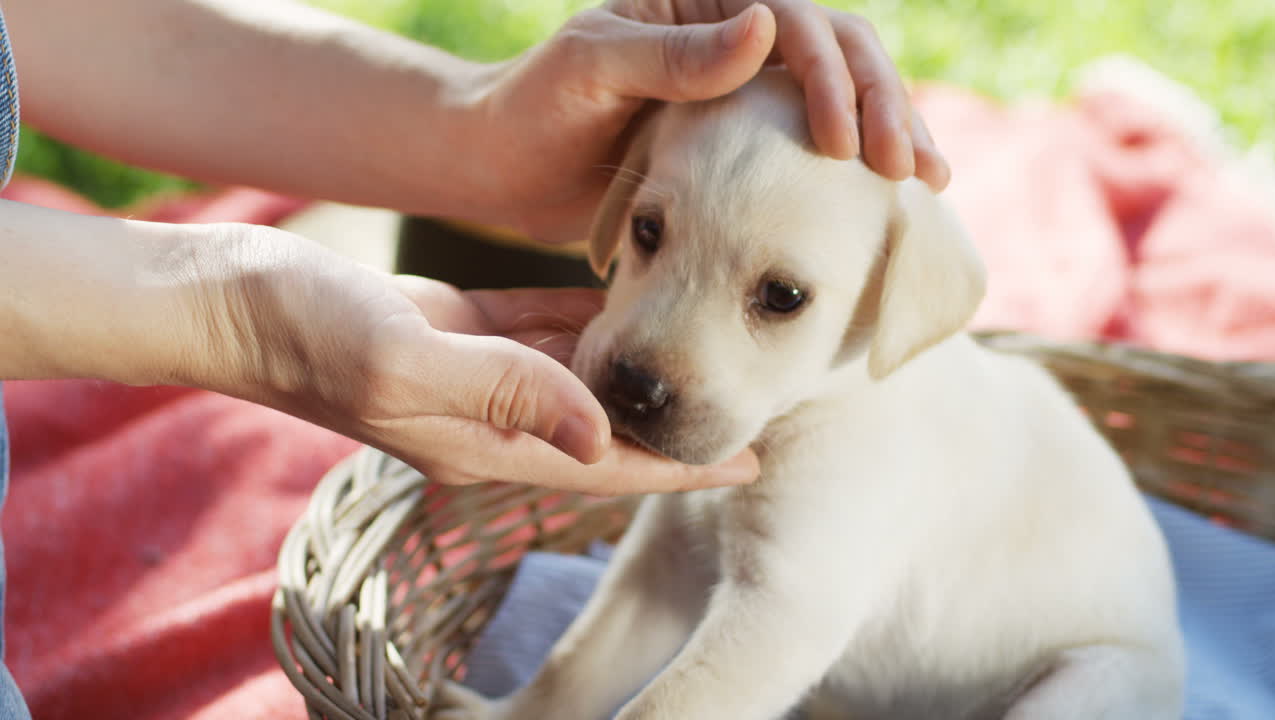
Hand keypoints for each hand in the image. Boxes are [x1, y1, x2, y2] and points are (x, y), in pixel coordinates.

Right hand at [190, 225, 757, 493]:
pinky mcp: (457, 331)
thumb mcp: (405, 362)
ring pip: (578, 375)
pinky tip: (626, 303)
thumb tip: (598, 425)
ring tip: (701, 350)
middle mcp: (488, 418)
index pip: (606, 464)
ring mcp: (473, 377)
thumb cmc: (309, 335)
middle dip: (671, 416)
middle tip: (743, 392)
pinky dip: (585, 321)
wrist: (236, 298)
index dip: (679, 464)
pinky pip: (540, 329)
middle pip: (604, 426)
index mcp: (484, 441)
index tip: (748, 457)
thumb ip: (503, 391)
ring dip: (635, 367)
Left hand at [466, 0, 948, 243]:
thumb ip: (671, 53)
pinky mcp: (741, 143)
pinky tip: (888, 203)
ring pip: (837, 97)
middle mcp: (733, 35)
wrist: (499, 168)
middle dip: (882, 103)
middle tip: (912, 166)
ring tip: (928, 183)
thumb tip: (768, 26)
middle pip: (836, 50)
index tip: (845, 143)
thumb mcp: (591, 70)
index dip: (831, 75)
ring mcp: (742, 89)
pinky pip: (810, 147)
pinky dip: (851, 172)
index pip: (795, 17)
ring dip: (886, 133)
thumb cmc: (528, 110)